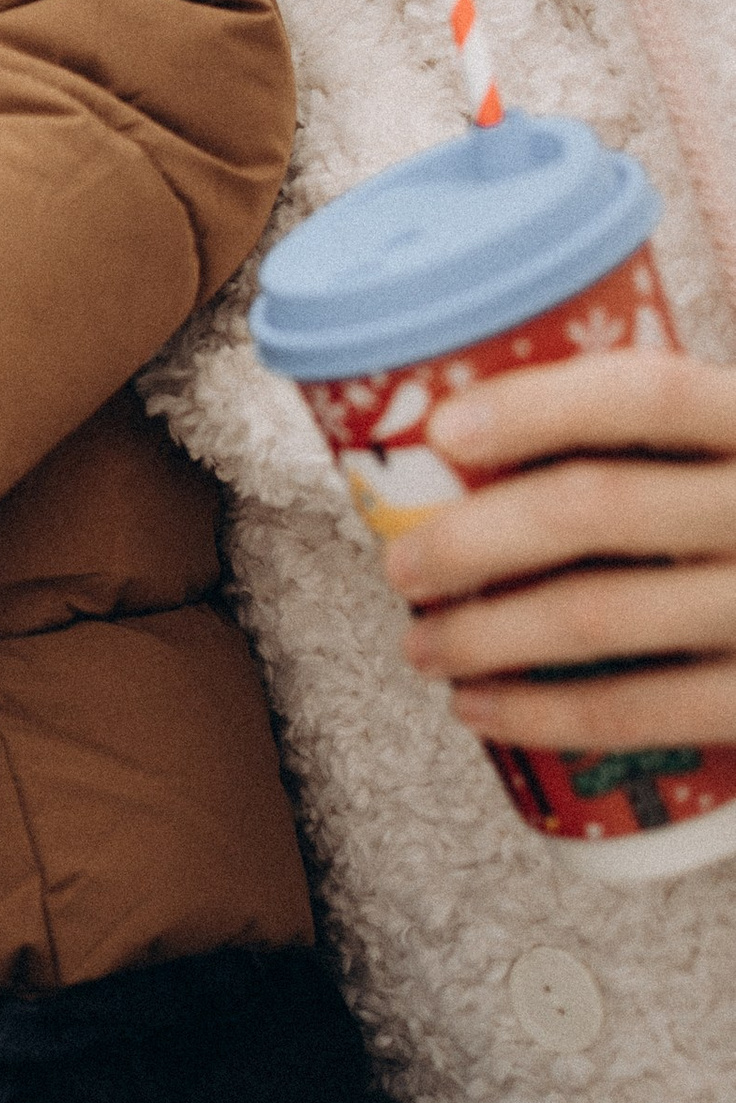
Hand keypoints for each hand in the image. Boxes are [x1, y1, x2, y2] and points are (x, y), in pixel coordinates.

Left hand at [384, 349, 735, 746]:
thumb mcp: (731, 450)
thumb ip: (652, 430)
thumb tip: (451, 422)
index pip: (648, 392)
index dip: (540, 404)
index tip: (443, 429)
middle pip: (598, 506)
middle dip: (473, 537)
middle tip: (399, 563)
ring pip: (599, 615)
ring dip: (483, 632)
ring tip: (421, 643)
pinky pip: (641, 710)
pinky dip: (542, 710)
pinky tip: (480, 707)